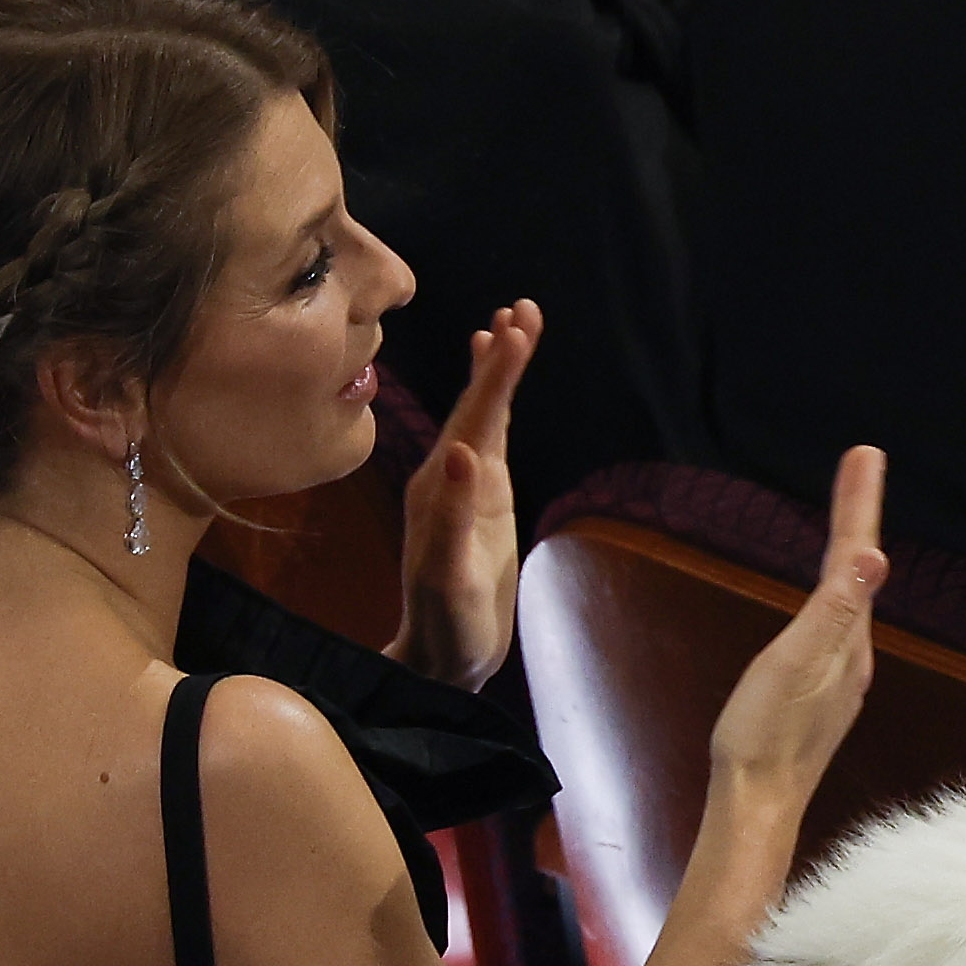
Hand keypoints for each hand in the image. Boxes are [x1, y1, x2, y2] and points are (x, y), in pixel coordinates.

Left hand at [396, 299, 540, 689]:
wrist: (441, 657)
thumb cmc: (446, 625)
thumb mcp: (449, 576)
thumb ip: (452, 515)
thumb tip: (461, 451)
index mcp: (440, 487)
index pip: (474, 417)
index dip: (495, 374)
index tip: (514, 330)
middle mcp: (447, 476)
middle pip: (477, 403)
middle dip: (501, 356)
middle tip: (524, 307)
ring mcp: (463, 485)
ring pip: (483, 413)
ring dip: (499, 370)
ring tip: (516, 323)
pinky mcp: (481, 499)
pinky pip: (490, 437)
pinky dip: (496, 403)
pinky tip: (499, 383)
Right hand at [707, 445, 884, 814]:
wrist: (755, 805)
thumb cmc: (764, 736)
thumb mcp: (792, 665)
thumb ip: (832, 611)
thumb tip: (872, 559)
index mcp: (846, 641)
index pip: (856, 558)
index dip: (859, 505)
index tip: (865, 453)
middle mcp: (851, 656)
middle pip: (858, 570)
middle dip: (859, 514)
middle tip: (861, 464)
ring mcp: (837, 679)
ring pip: (850, 599)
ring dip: (851, 552)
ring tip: (852, 513)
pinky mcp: (819, 697)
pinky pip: (835, 626)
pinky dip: (836, 592)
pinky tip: (830, 599)